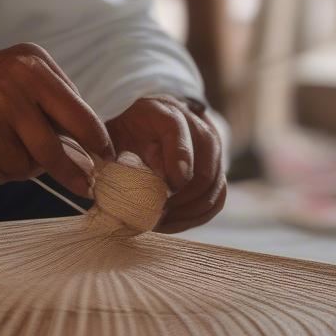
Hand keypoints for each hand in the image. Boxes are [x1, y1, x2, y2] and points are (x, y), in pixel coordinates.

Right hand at [0, 43, 112, 198]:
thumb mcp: (14, 83)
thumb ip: (50, 109)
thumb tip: (92, 153)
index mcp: (35, 62)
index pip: (80, 110)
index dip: (96, 140)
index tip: (106, 160)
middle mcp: (20, 78)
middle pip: (63, 141)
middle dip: (77, 169)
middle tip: (88, 187)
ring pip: (32, 163)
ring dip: (21, 168)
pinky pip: (5, 172)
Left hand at [106, 94, 225, 232]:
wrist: (149, 124)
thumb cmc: (130, 131)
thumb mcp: (119, 134)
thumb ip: (126, 152)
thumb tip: (141, 179)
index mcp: (165, 112)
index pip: (178, 128)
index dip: (178, 156)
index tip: (171, 185)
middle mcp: (196, 128)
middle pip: (204, 166)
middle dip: (182, 198)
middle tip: (158, 213)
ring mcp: (211, 151)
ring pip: (213, 188)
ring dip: (188, 212)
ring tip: (161, 222)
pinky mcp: (216, 171)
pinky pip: (216, 199)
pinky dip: (196, 217)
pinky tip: (172, 223)